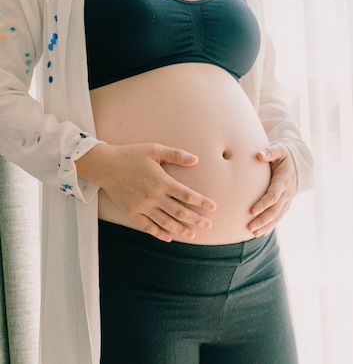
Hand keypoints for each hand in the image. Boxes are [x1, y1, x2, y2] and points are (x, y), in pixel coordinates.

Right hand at [76, 143, 215, 241]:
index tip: (213, 207)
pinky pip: (147, 226)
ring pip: (165, 222)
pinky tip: (169, 237)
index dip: (201, 202)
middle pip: (179, 211)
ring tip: (192, 235)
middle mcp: (153, 196)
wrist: (104, 165)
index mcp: (161, 181)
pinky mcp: (131, 212)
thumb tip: (196, 159)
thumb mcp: (154, 149)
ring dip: (180, 229)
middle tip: (209, 226)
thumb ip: (176, 155)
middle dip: (196, 220)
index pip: (186, 195)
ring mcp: (142, 206)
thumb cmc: (131, 154)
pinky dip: (159, 233)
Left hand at [248, 144, 296, 236]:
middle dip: (263, 220)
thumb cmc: (284, 155)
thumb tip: (259, 155)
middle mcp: (287, 192)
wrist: (298, 163)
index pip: (274, 195)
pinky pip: (279, 217)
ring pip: (277, 216)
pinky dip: (271, 226)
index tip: (251, 211)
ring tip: (254, 234)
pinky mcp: (286, 204)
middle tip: (250, 228)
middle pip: (275, 210)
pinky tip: (261, 234)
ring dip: (266, 226)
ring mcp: (288, 200)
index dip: (263, 204)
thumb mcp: (279, 150)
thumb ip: (270, 152)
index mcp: (284, 180)